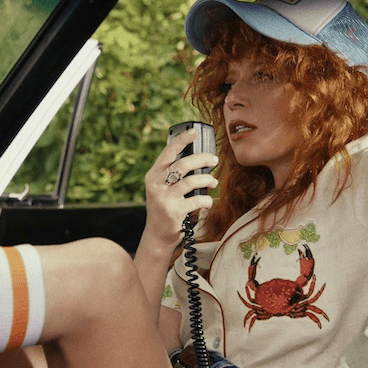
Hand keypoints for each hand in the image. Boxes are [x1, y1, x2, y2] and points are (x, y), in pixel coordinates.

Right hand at [143, 127, 218, 247]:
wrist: (157, 235)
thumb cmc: (165, 207)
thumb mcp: (162, 188)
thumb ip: (173, 174)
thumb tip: (198, 158)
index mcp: (153, 175)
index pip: (168, 153)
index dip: (182, 140)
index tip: (194, 132)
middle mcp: (155, 185)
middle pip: (182, 165)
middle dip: (202, 159)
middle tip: (214, 160)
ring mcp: (164, 199)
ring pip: (191, 181)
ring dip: (207, 180)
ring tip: (213, 182)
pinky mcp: (174, 212)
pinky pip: (197, 200)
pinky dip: (207, 200)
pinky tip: (207, 201)